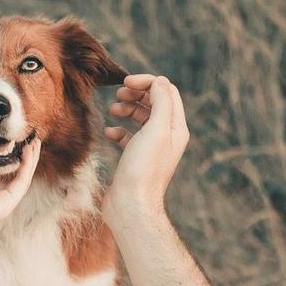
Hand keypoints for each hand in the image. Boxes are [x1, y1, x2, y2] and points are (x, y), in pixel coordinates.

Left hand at [0, 138, 42, 242]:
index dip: (4, 161)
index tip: (10, 145)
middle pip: (11, 178)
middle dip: (21, 159)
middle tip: (28, 140)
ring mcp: (0, 204)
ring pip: (20, 179)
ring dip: (29, 161)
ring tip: (34, 142)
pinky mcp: (6, 204)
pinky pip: (21, 183)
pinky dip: (27, 166)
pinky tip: (29, 151)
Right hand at [104, 74, 187, 216]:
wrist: (130, 204)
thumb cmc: (143, 168)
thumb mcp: (157, 129)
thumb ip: (161, 101)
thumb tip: (159, 81)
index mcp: (176, 128)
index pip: (166, 92)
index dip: (148, 82)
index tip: (127, 82)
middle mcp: (167, 136)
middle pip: (154, 102)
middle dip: (136, 94)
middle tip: (119, 94)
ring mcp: (151, 148)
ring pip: (140, 117)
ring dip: (126, 109)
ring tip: (113, 110)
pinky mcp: (135, 158)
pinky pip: (128, 136)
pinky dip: (118, 129)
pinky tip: (109, 132)